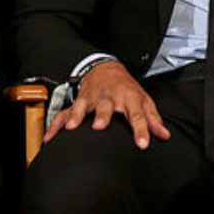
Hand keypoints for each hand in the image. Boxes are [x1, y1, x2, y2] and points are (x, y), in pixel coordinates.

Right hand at [45, 61, 170, 149]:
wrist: (106, 68)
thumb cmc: (127, 89)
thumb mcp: (143, 100)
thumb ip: (153, 119)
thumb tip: (164, 135)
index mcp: (129, 98)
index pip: (137, 115)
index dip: (141, 129)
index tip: (143, 144)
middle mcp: (110, 98)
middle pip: (106, 107)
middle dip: (102, 116)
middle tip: (99, 127)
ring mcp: (92, 98)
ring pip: (83, 106)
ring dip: (77, 115)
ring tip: (72, 127)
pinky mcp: (78, 101)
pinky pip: (64, 112)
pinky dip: (56, 124)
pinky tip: (49, 137)